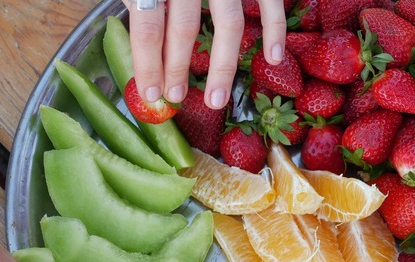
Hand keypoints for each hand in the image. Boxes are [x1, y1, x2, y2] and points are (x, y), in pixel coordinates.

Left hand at [124, 0, 285, 108]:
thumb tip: (140, 42)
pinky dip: (274, 29)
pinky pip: (269, 1)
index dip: (147, 64)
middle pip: (182, 28)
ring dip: (222, 66)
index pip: (146, 26)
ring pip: (226, 23)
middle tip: (175, 99)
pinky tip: (273, 58)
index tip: (149, 94)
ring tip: (216, 99)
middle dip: (177, 69)